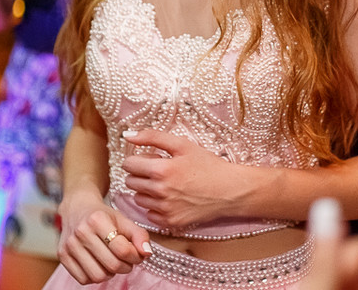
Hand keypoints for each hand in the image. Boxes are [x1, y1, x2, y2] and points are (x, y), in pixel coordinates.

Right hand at [57, 190, 150, 283]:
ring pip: (97, 276)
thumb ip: (139, 235)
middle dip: (125, 267)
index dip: (135, 256)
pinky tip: (99, 265)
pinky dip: (95, 277)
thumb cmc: (103, 215)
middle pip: (112, 265)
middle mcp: (81, 232)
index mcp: (97, 219)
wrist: (76, 208)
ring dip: (110, 274)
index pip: (122, 249)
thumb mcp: (123, 219)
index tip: (136, 254)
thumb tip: (147, 253)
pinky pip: (83, 279)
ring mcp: (69, 245)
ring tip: (112, 262)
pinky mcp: (62, 255)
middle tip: (127, 260)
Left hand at [122, 129, 242, 229]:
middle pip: (130, 182)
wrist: (229, 191)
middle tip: (157, 171)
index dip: (136, 160)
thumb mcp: (182, 145)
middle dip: (139, 174)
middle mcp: (160, 191)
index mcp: (161, 170)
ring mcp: (165, 209)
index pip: (128, 165)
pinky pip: (149, 214)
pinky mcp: (171, 222)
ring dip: (145, 191)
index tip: (147, 159)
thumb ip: (152, 137)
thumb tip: (127, 135)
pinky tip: (170, 198)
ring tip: (164, 184)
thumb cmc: (207, 165)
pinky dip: (155, 206)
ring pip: (138, 199)